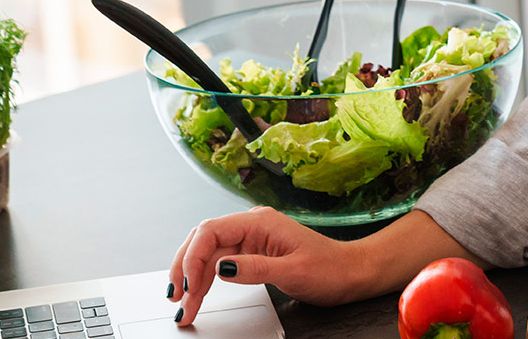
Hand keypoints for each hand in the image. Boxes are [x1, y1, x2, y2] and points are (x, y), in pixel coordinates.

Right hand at [168, 205, 360, 324]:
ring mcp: (251, 239)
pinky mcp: (253, 253)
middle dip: (185, 269)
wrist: (351, 273)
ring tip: (184, 307)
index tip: (188, 284)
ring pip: (209, 255)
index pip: (210, 230)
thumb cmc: (330, 269)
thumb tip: (221, 268)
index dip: (192, 256)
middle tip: (177, 299)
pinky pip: (221, 263)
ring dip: (193, 280)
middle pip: (203, 241)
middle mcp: (252, 225)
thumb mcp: (293, 271)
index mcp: (260, 221)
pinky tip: (198, 295)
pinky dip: (207, 280)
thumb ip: (255, 268)